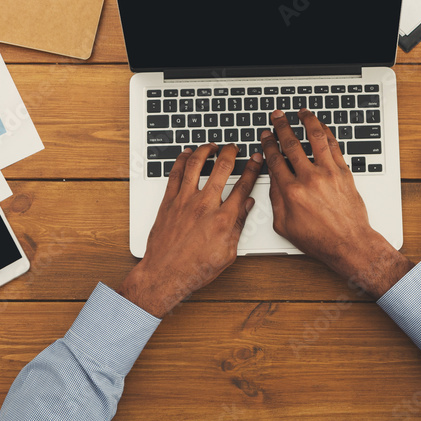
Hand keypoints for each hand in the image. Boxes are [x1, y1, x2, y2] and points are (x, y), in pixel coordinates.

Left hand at [117, 143, 262, 316]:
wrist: (165, 274)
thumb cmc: (195, 268)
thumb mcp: (228, 253)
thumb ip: (238, 225)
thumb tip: (247, 206)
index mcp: (223, 219)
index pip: (243, 186)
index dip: (252, 168)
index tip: (255, 159)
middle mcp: (204, 206)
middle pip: (221, 168)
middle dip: (230, 152)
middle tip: (233, 147)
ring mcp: (184, 201)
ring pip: (195, 165)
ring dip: (205, 150)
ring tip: (211, 145)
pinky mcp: (168, 202)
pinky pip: (175, 174)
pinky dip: (181, 160)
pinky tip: (186, 154)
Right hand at [260, 109, 411, 297]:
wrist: (348, 243)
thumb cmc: (318, 238)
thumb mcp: (284, 225)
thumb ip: (275, 199)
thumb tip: (273, 179)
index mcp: (291, 191)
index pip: (275, 159)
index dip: (268, 144)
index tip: (265, 135)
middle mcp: (309, 178)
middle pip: (291, 144)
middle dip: (282, 126)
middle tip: (277, 116)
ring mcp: (328, 173)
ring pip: (316, 138)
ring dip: (307, 121)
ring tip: (302, 112)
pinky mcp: (344, 173)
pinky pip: (334, 146)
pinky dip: (327, 133)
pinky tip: (322, 127)